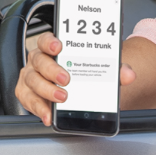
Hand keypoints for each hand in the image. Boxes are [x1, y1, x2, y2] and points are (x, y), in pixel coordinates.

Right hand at [15, 31, 136, 125]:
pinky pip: (29, 100)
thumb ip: (113, 69)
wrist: (72, 87)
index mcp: (52, 48)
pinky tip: (49, 115)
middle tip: (66, 79)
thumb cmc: (79, 71)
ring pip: (32, 81)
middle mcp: (38, 60)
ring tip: (61, 99)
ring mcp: (31, 77)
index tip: (59, 47)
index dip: (51, 42)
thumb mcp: (96, 68)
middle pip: (39, 61)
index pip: (46, 39)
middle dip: (52, 70)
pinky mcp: (27, 94)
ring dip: (46, 91)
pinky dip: (39, 109)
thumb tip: (128, 74)